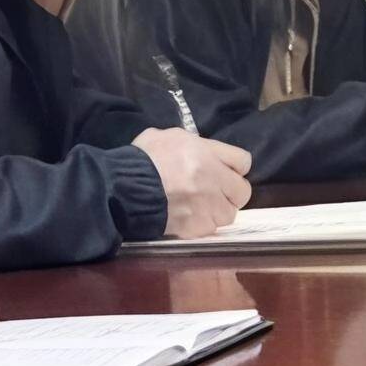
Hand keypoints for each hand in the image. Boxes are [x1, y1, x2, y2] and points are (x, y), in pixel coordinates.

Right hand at [134, 128, 255, 236]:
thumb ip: (191, 142)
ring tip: (200, 208)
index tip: (224, 171)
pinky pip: (210, 229)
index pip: (243, 161)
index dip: (235, 168)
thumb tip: (198, 148)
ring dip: (217, 211)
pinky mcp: (195, 226)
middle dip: (231, 193)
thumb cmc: (141, 159)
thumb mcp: (166, 136)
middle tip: (215, 193)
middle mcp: (212, 179)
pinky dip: (202, 226)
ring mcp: (205, 204)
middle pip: (242, 192)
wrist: (121, 188)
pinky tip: (189, 219)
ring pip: (228, 214)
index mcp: (206, 153)